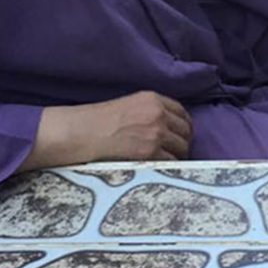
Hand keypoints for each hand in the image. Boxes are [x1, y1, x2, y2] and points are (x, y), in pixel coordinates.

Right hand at [20, 91, 192, 170]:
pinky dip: (169, 167)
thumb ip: (148, 111)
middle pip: (186, 130)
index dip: (184, 125)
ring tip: (170, 162)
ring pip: (182, 147)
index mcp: (153, 99)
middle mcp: (158, 113)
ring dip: (178, 156)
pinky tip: (162, 169)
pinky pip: (171, 162)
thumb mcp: (128, 105)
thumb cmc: (97, 121)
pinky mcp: (150, 151)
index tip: (183, 134)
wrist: (81, 132)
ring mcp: (156, 132)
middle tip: (178, 152)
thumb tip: (165, 126)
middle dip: (184, 141)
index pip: (181, 111)